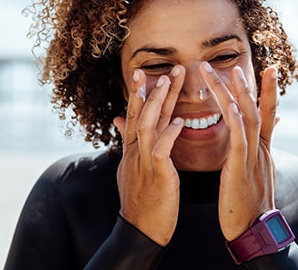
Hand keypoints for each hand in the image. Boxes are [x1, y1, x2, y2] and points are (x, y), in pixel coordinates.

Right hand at [112, 66, 186, 245]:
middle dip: (153, 89)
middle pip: (142, 113)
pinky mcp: (156, 174)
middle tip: (166, 68)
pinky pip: (160, 150)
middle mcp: (135, 151)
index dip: (140, 93)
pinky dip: (168, 134)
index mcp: (132, 150)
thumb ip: (128, 143)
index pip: (135, 115)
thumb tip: (119, 123)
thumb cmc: (141, 201)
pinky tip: (178, 121)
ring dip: (158, 102)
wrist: (139, 229)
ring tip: (168, 81)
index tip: (145, 73)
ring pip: (147, 125)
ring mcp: (144, 162)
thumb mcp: (130, 168)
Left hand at [199, 62, 279, 240]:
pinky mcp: (242, 168)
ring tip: (221, 73)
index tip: (267, 68)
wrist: (255, 231)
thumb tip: (262, 138)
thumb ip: (257, 153)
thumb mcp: (255, 175)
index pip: (267, 114)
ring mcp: (253, 157)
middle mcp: (260, 150)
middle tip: (237, 62)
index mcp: (262, 151)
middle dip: (249, 84)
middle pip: (257, 109)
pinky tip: (227, 104)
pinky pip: (239, 139)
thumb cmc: (249, 206)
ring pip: (247, 118)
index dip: (267, 91)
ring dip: (235, 93)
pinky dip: (234, 119)